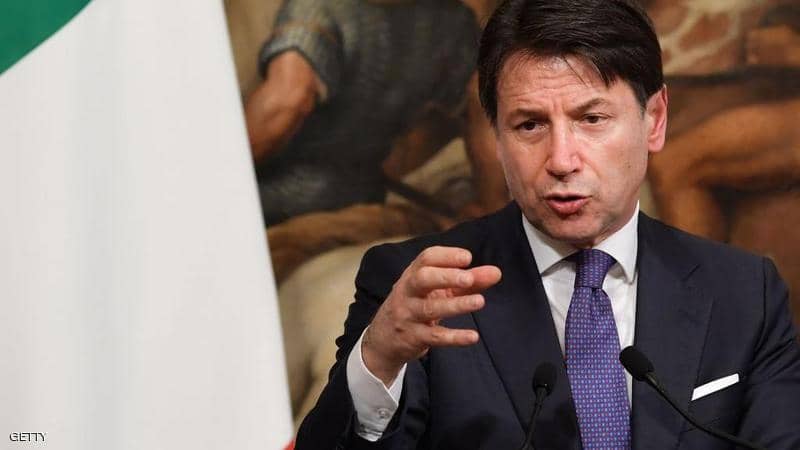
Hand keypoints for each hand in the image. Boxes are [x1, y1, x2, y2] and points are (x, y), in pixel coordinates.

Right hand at [362, 246, 501, 384]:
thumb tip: (496, 272)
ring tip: (480, 301)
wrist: (383, 339)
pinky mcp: (413, 337)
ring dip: (455, 305)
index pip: (426, 258)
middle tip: (468, 278)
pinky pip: (434, 336)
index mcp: (413, 275)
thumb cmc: (417, 306)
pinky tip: (473, 336)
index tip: (467, 257)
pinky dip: (454, 337)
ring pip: (429, 308)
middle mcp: (407, 292)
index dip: (446, 256)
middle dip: (445, 276)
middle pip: (422, 278)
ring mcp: (408, 315)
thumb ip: (468, 281)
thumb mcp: (439, 291)